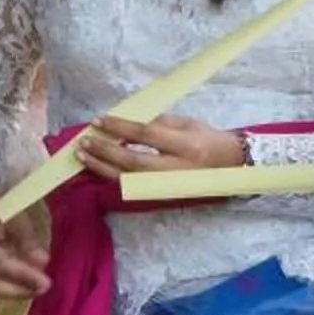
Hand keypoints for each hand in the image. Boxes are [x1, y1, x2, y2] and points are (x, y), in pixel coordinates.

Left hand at [69, 113, 246, 178]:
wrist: (230, 166)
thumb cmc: (207, 139)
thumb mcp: (186, 123)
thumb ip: (156, 122)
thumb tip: (124, 119)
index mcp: (185, 146)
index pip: (145, 135)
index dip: (120, 128)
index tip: (99, 120)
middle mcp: (175, 169)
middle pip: (132, 162)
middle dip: (105, 151)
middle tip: (84, 140)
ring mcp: (168, 186)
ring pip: (128, 180)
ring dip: (102, 167)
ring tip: (83, 155)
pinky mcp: (162, 195)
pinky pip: (131, 187)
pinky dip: (112, 176)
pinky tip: (98, 166)